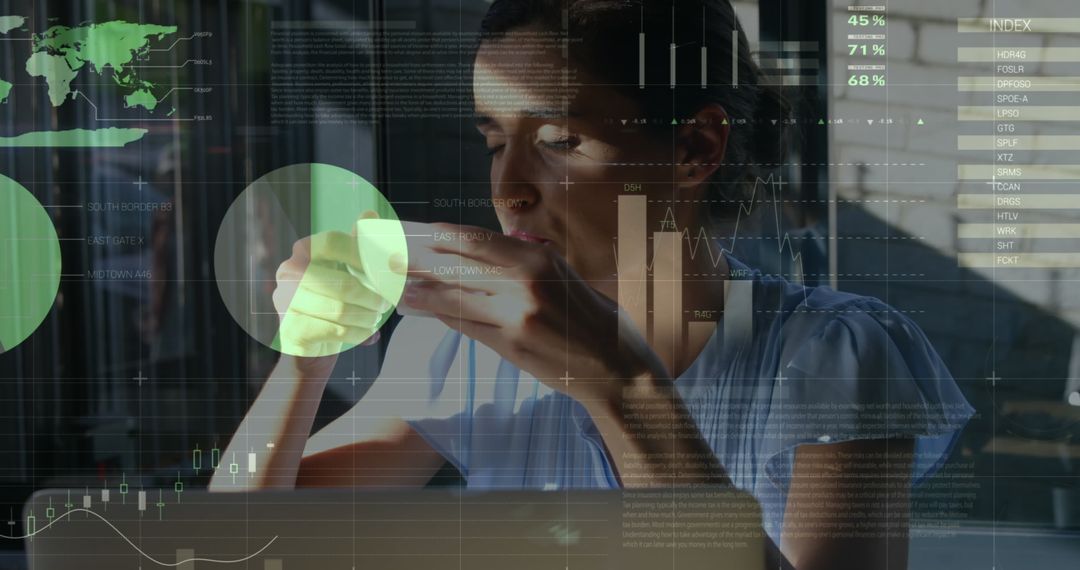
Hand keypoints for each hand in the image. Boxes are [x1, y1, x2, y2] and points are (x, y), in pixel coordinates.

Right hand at [273, 211, 392, 361]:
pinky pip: (335, 330)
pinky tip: (366, 332)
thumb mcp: (350, 269)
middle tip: (385, 303)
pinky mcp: (291, 329)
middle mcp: (288, 272)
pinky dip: (358, 332)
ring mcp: (285, 301)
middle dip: (371, 296)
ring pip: (340, 310)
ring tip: (375, 317)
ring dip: (366, 316)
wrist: (312, 344)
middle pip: (341, 282)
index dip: (363, 255)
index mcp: (303, 251)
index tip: (385, 271)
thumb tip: (369, 215)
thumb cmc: (335, 300)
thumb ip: (359, 244)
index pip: (334, 242)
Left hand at [397, 223, 665, 405]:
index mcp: (541, 259)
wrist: (617, 368)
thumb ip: (530, 264)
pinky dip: (441, 316)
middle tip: (390, 255)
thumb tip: (492, 250)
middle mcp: (526, 282)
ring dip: (420, 292)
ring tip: (394, 286)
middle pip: (458, 266)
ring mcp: (516, 315)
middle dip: (419, 261)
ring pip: (455, 298)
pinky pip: (466, 326)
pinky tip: (422, 310)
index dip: (443, 236)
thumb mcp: (567, 278)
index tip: (419, 233)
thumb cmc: (595, 321)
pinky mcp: (511, 345)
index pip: (478, 241)